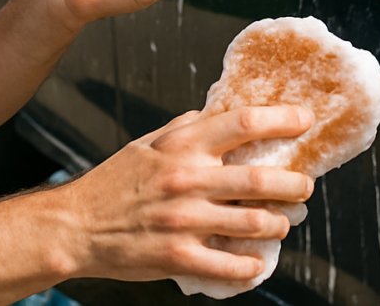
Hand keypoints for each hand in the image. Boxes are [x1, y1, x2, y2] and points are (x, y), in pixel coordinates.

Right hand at [61, 105, 314, 282]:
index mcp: (181, 145)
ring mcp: (183, 220)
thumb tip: (216, 113)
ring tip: (282, 223)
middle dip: (293, 184)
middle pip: (258, 178)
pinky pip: (229, 264)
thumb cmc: (113, 183)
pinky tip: (257, 262)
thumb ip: (184, 128)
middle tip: (304, 187)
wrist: (74, 226)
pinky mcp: (177, 256)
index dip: (281, 119)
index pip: (242, 122)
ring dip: (277, 224)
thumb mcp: (146, 143)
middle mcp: (186, 179)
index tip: (305, 120)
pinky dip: (251, 265)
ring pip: (252, 222)